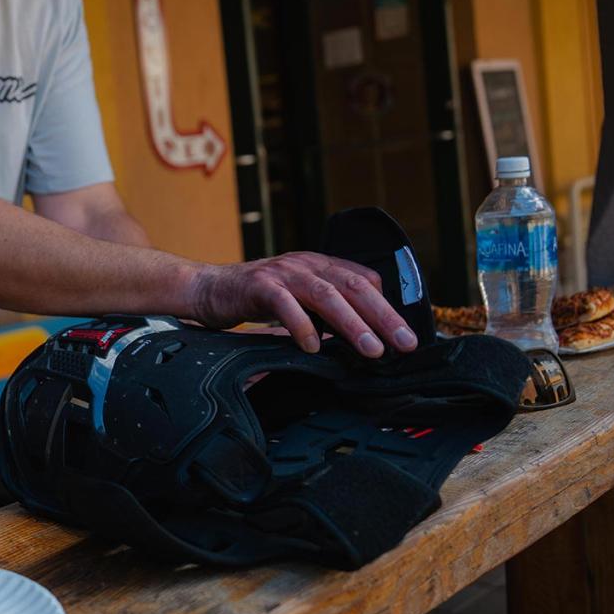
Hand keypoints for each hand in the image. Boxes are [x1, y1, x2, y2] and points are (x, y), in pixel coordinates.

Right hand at [189, 252, 417, 357]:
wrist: (208, 288)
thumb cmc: (255, 298)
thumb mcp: (298, 299)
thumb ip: (325, 311)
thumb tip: (363, 338)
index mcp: (319, 265)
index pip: (364, 280)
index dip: (388, 306)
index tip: (404, 335)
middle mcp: (306, 264)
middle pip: (354, 286)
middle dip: (384, 316)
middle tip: (405, 343)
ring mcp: (282, 273)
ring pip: (326, 295)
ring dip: (353, 323)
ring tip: (372, 349)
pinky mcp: (258, 285)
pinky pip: (285, 305)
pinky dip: (302, 326)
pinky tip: (313, 347)